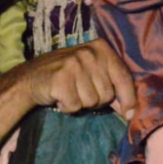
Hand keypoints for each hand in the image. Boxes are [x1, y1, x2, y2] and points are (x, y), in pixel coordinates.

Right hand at [19, 40, 135, 114]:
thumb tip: (131, 112)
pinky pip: (75, 106)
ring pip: (92, 102)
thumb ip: (112, 88)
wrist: (31, 77)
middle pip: (107, 94)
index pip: (124, 77)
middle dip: (96, 101)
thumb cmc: (67, 77)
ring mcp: (74, 65)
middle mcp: (89, 53)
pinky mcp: (61, 79)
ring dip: (80, 104)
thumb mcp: (93, 74)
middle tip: (80, 91)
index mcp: (101, 48)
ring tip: (69, 92)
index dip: (129, 99)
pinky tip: (60, 96)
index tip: (130, 115)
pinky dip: (67, 107)